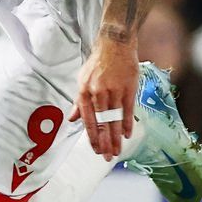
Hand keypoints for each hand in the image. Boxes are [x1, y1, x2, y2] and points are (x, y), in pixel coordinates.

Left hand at [71, 35, 139, 159]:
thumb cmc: (97, 63)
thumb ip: (79, 101)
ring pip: (115, 119)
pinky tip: (127, 135)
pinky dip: (127, 123)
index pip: (88, 120)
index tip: (95, 150)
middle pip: (102, 123)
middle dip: (105, 142)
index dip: (92, 137)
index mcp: (84, 92)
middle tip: (107, 157)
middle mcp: (98, 92)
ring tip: (117, 151)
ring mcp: (114, 90)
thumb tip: (72, 118)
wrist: (115, 44)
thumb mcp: (82, 80)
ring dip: (116, 137)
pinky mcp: (128, 87)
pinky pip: (128, 109)